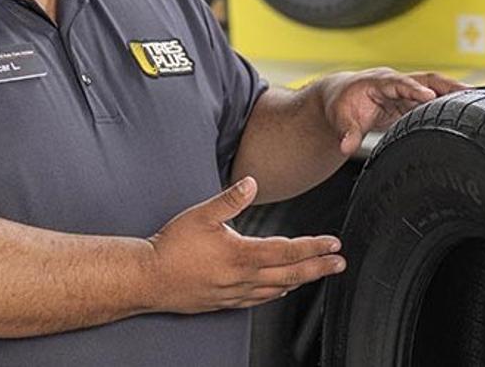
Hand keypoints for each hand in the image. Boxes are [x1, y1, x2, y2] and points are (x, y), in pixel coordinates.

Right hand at [145, 177, 344, 312]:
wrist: (145, 279)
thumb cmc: (170, 247)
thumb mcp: (201, 214)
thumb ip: (230, 199)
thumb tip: (252, 183)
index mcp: (241, 255)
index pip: (288, 250)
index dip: (314, 247)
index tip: (333, 244)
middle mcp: (242, 278)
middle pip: (291, 274)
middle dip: (318, 267)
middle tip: (339, 263)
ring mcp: (234, 293)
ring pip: (277, 289)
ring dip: (302, 281)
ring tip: (318, 273)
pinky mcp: (224, 302)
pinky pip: (259, 300)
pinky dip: (277, 293)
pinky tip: (282, 289)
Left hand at [322, 68, 469, 154]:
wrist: (342, 97)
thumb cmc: (341, 104)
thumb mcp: (340, 119)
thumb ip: (346, 132)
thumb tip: (346, 147)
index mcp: (379, 82)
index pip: (399, 83)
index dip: (414, 89)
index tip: (429, 96)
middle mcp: (397, 83)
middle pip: (426, 79)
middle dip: (446, 84)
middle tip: (469, 92)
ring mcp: (407, 91)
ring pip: (435, 88)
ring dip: (454, 93)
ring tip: (479, 101)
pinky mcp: (412, 101)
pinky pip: (434, 99)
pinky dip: (449, 103)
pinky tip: (466, 111)